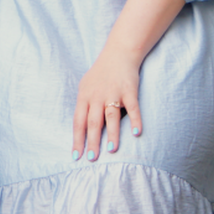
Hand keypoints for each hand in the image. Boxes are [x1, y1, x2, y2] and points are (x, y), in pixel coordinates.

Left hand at [72, 46, 142, 161]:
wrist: (117, 54)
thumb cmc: (100, 74)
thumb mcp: (85, 87)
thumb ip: (84, 106)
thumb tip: (80, 128)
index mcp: (84, 97)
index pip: (78, 122)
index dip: (77, 139)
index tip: (76, 156)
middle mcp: (96, 96)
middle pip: (92, 122)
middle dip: (91, 141)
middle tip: (92, 158)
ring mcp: (113, 93)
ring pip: (110, 116)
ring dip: (111, 133)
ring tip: (111, 149)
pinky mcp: (129, 91)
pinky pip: (132, 107)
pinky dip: (136, 120)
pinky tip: (137, 133)